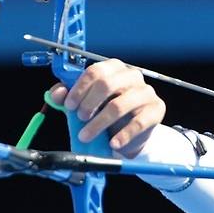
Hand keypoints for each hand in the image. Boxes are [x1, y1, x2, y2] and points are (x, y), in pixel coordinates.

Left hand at [49, 59, 165, 157]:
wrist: (129, 134)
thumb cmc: (106, 113)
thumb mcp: (85, 104)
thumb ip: (68, 97)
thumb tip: (57, 94)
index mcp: (114, 68)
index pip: (95, 71)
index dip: (79, 89)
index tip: (68, 106)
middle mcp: (132, 76)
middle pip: (107, 84)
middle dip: (88, 103)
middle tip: (79, 119)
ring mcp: (146, 92)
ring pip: (119, 105)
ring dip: (99, 123)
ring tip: (87, 136)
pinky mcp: (157, 109)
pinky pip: (139, 122)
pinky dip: (123, 135)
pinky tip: (113, 143)